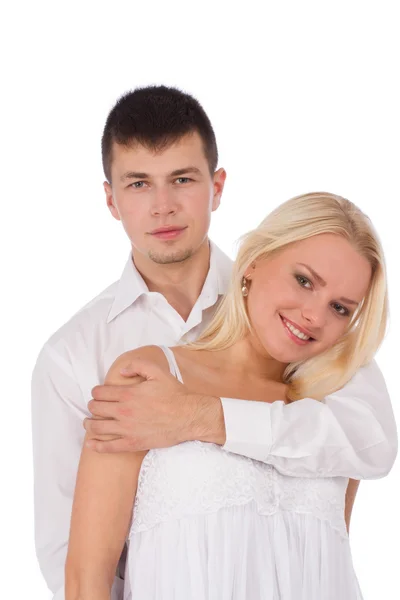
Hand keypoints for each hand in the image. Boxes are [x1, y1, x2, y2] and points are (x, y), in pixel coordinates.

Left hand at [84, 359, 224, 452]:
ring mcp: (127, 429)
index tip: (98, 394)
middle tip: (94, 407)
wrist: (189, 417)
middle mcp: (124, 412)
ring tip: (89, 423)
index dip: (96, 392)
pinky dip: (96, 446)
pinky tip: (91, 444)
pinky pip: (109, 447)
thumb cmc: (175, 394)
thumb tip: (122, 371)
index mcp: (128, 394)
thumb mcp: (158, 372)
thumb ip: (138, 365)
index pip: (100, 393)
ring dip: (89, 424)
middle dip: (92, 406)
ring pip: (97, 428)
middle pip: (95, 409)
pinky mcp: (133, 443)